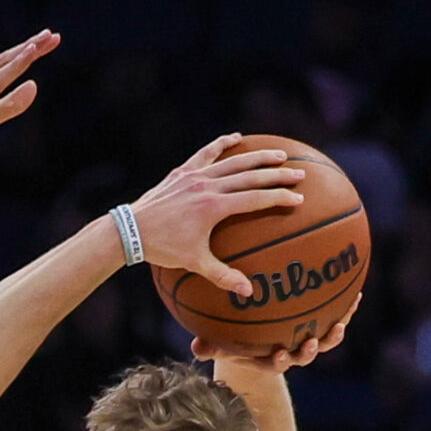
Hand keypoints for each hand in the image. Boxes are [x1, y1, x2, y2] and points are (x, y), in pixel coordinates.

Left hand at [132, 135, 306, 299]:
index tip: (298, 199)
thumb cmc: (163, 248)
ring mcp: (194, 176)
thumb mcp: (195, 263)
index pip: (256, 199)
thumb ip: (223, 276)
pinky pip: (207, 153)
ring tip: (279, 154)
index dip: (279, 198)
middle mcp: (207, 186)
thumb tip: (249, 293)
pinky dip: (222, 144)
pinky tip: (237, 138)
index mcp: (214, 207)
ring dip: (258, 156)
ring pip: (233, 161)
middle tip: (300, 173)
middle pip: (250, 176)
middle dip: (277, 174)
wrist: (131, 230)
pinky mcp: (182, 171)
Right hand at [193, 299, 359, 371]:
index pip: (277, 363)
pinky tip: (356, 293)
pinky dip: (345, 310)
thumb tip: (196, 347)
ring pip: (324, 342)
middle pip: (305, 357)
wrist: (257, 345)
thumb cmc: (235, 343)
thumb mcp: (220, 346)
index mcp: (271, 358)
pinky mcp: (320, 328)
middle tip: (311, 343)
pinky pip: (335, 319)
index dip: (281, 360)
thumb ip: (209, 348)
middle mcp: (292, 353)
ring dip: (333, 336)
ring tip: (341, 325)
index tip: (280, 353)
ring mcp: (307, 341)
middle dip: (310, 352)